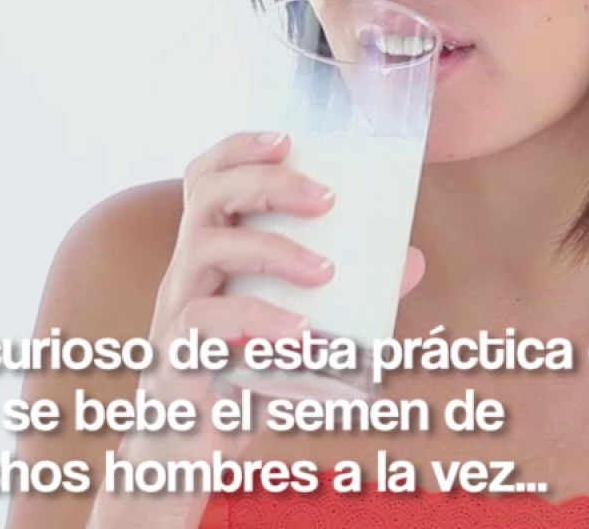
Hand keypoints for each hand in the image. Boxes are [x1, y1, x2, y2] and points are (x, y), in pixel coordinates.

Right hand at [88, 131, 424, 525]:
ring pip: (205, 247)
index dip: (240, 147)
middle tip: (326, 198)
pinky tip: (301, 333)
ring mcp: (176, 308)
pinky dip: (259, 320)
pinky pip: (208, 322)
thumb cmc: (244, 373)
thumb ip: (351, 293)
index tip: (288, 139)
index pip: (208, 176)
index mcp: (211, 250)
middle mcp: (187, 268)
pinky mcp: (176, 355)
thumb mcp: (300, 326)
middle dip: (268, 183)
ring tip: (325, 271)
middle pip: (207, 195)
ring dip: (272, 249)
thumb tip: (412, 260)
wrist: (186, 450)